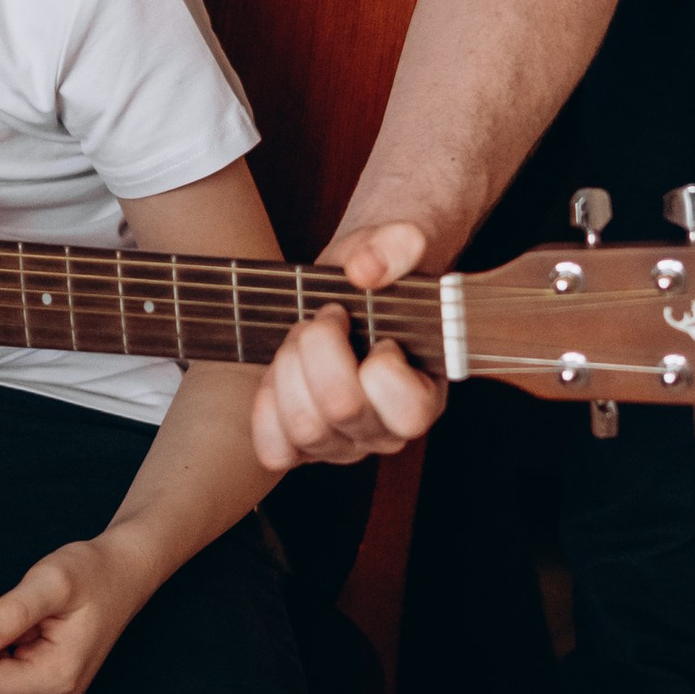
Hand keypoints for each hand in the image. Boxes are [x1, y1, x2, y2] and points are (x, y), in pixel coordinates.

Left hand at [0, 533, 151, 693]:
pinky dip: (6, 653)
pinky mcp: (45, 693)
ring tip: (36, 625)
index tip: (6, 615)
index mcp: (57, 681)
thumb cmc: (90, 573)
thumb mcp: (51, 581)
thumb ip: (10, 613)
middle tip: (28, 619)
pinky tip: (36, 634)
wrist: (121, 575)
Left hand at [250, 215, 449, 469]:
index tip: (380, 331)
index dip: (382, 365)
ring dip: (290, 367)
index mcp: (427, 396)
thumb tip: (365, 269)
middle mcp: (387, 432)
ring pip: (304, 427)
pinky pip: (275, 449)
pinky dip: (267, 407)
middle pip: (341, 410)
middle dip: (320, 348)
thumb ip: (396, 247)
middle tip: (326, 317)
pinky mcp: (304, 446)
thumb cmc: (381, 273)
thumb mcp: (397, 244)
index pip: (408, 410)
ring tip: (302, 337)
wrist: (351, 288)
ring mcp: (344, 445)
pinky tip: (279, 372)